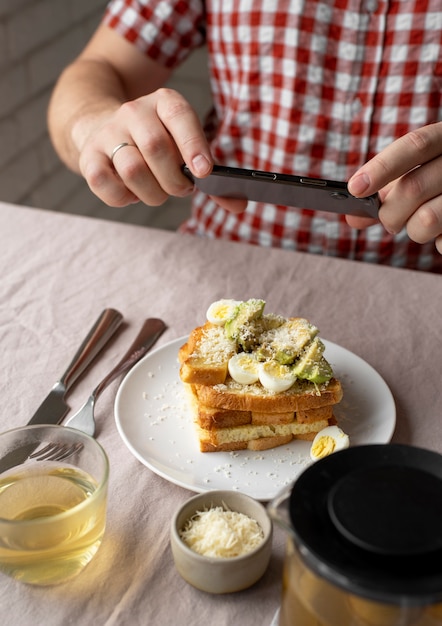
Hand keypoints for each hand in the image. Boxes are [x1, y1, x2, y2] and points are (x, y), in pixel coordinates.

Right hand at [77, 87, 244, 211]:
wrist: (104, 129)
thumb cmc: (158, 146)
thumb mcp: (187, 150)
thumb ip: (213, 178)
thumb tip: (240, 205)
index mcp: (164, 102)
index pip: (179, 115)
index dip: (193, 144)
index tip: (204, 172)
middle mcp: (134, 112)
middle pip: (156, 149)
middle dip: (174, 181)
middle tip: (181, 189)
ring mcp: (108, 133)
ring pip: (132, 169)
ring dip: (151, 192)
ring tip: (156, 191)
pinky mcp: (88, 156)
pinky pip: (105, 184)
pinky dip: (124, 198)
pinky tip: (131, 192)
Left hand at [347, 122, 441, 252]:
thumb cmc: (440, 183)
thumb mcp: (417, 176)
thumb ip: (387, 194)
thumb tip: (352, 218)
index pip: (415, 145)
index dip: (382, 167)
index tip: (355, 189)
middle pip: (413, 188)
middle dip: (389, 213)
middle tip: (389, 221)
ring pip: (426, 220)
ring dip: (413, 231)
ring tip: (421, 225)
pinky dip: (438, 241)